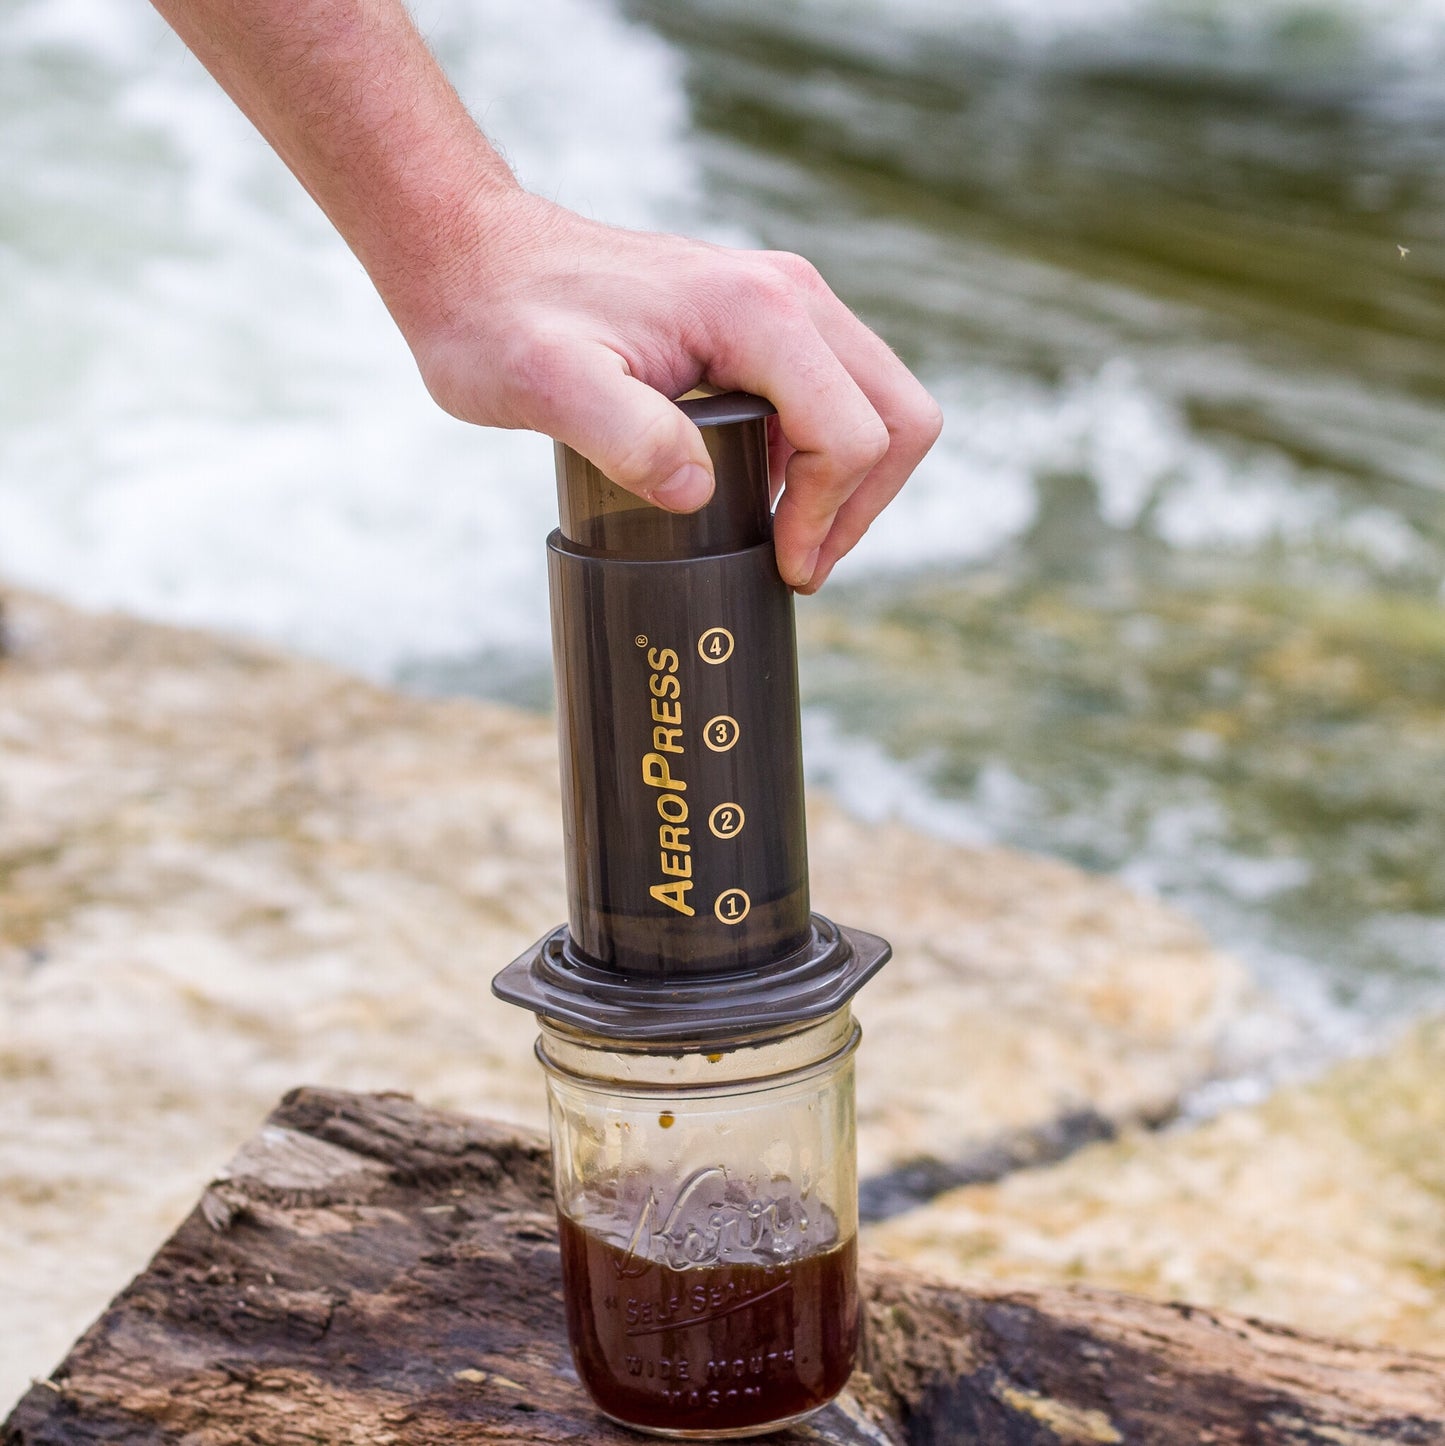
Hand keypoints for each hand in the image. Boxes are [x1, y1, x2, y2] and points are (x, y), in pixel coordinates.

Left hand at [406, 193, 941, 590]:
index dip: (828, 517)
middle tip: (800, 566)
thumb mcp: (547, 386)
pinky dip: (826, 452)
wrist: (474, 255)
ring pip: (880, 402)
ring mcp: (782, 299)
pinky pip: (837, 391)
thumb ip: (627, 435)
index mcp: (758, 311)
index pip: (854, 433)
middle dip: (862, 505)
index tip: (782, 568)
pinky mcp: (762, 315)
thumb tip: (697, 493)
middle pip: (899, 414)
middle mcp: (790, 294)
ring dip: (851, 482)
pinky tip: (765, 491)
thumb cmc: (501, 319)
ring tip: (787, 540)